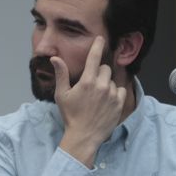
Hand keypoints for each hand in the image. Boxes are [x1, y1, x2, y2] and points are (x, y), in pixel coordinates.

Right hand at [54, 36, 127, 167]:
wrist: (83, 136)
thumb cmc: (71, 116)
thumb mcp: (61, 95)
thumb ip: (61, 74)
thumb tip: (55, 58)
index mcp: (87, 82)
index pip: (94, 57)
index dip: (97, 46)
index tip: (101, 39)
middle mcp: (101, 86)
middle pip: (105, 69)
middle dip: (99, 73)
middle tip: (91, 86)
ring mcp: (112, 95)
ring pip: (112, 81)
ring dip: (106, 85)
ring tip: (97, 99)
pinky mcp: (119, 104)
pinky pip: (120, 90)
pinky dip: (115, 94)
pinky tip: (106, 102)